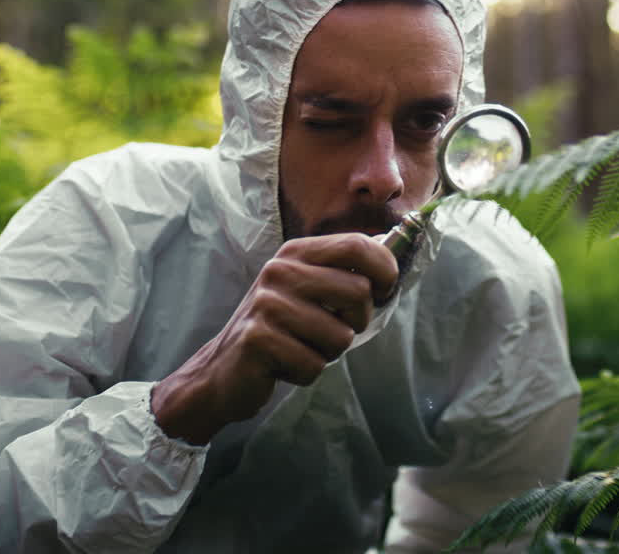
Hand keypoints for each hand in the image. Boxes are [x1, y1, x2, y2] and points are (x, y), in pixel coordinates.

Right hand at [150, 233, 397, 443]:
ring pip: (341, 337)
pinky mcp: (258, 339)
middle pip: (359, 291)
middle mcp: (280, 271)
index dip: (385, 270)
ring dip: (328, 353)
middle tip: (331, 331)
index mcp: (297, 252)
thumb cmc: (281, 331)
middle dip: (357, 322)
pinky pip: (315, 364)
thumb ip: (345, 273)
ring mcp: (267, 304)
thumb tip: (396, 253)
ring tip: (300, 348)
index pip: (358, 245)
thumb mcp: (310, 291)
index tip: (384, 291)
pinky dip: (306, 372)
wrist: (223, 371)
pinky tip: (282, 365)